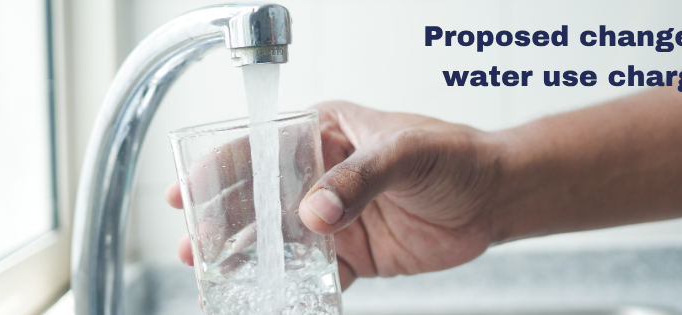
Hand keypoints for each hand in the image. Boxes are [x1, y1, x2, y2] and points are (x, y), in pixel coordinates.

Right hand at [165, 101, 503, 289]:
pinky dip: (294, 290)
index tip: (186, 195)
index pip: (262, 147)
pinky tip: (269, 301)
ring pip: (280, 240)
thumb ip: (360, 179)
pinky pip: (316, 275)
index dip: (219, 170)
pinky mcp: (353, 254)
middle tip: (194, 249)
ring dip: (249, 259)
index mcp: (326, 134)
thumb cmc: (454, 156)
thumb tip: (315, 214)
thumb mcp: (406, 152)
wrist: (494, 197)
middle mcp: (321, 175)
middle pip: (260, 199)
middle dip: (223, 223)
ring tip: (216, 280)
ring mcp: (334, 217)